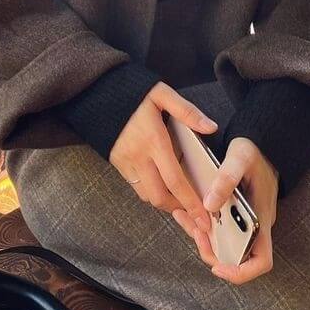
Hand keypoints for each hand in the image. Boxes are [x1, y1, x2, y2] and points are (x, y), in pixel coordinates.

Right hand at [109, 81, 216, 228]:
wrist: (98, 94)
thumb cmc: (134, 92)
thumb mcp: (162, 94)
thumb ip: (188, 112)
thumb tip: (211, 127)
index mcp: (154, 141)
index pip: (175, 180)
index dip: (190, 202)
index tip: (204, 217)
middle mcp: (139, 156)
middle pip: (160, 196)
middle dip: (179, 209)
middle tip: (195, 213)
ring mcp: (126, 162)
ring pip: (147, 195)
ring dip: (165, 202)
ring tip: (181, 201)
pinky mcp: (117, 164)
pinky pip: (136, 186)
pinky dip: (151, 192)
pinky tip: (162, 186)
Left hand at [172, 137, 278, 284]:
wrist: (260, 142)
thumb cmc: (255, 150)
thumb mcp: (241, 157)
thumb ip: (227, 178)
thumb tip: (209, 205)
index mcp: (262, 220)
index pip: (261, 262)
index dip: (242, 272)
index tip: (219, 267)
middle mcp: (253, 227)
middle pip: (234, 257)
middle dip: (211, 252)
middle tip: (195, 232)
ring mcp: (242, 222)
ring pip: (221, 244)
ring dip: (201, 237)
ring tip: (184, 216)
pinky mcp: (232, 215)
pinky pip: (215, 229)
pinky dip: (198, 225)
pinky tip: (184, 212)